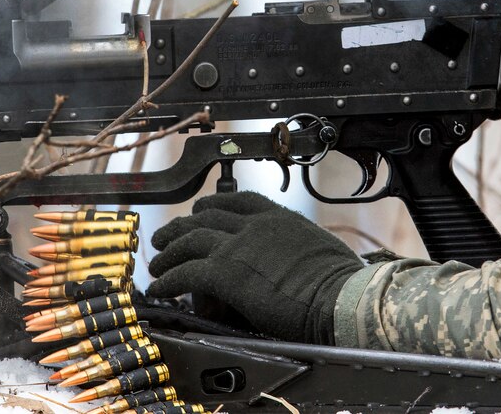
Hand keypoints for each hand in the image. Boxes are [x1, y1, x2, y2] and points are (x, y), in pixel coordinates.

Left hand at [147, 191, 362, 342]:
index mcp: (281, 219)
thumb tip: (298, 264)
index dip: (214, 204)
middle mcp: (256, 226)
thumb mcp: (322, 252)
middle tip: (167, 235)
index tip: (201, 209)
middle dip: (182, 225)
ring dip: (169, 251)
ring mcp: (239, 247)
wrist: (342, 299)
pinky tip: (160, 287)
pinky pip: (186, 273)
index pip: (240, 201)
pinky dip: (169, 279)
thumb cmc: (343, 285)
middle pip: (207, 216)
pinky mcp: (227, 275)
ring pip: (191, 240)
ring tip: (157, 263)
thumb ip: (300, 250)